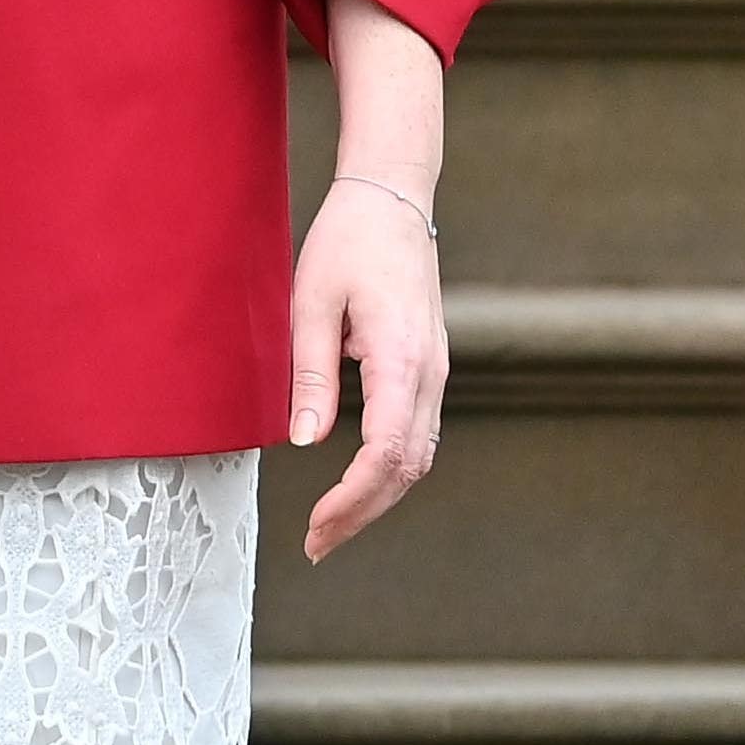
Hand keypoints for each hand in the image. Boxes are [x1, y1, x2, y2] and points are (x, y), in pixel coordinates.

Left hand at [292, 169, 447, 558]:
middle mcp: (431, 374)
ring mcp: (437, 372)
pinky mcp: (430, 368)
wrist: (392, 200)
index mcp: (403, 360)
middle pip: (408, 468)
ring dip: (379, 496)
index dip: (353, 499)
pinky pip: (418, 433)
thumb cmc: (347, 243)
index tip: (316, 526)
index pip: (386, 454)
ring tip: (331, 525)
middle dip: (364, 512)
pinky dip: (392, 469)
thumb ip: (311, 375)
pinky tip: (359, 484)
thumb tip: (307, 442)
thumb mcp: (310, 302)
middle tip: (317, 544)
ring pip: (419, 456)